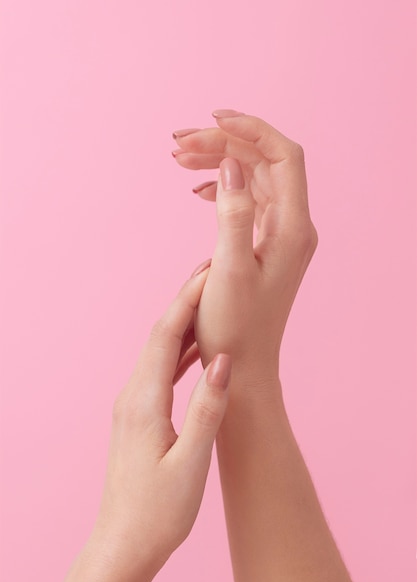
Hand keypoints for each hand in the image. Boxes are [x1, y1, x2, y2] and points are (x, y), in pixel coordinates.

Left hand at [93, 263, 231, 571]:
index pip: (166, 335)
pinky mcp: (138, 415)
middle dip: (186, 301)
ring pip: (159, 351)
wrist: (124, 543)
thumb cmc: (159, 511)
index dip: (188, 300)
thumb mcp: (191, 463)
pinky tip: (199, 352)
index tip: (211, 272)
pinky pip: (160, 371)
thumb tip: (223, 361)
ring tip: (212, 303)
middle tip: (215, 274)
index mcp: (144, 401)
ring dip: (184, 325)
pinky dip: (180, 353)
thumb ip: (207, 410)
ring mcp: (132, 404)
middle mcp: (132, 395)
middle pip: (159, 334)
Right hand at [173, 111, 317, 382]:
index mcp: (293, 228)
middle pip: (263, 163)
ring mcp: (280, 236)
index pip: (283, 156)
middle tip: (179, 143)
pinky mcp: (265, 246)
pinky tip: (198, 189)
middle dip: (223, 145)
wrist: (243, 365)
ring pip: (253, 180)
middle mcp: (293, 227)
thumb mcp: (229, 269)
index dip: (251, 129)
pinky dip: (222, 188)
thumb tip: (231, 163)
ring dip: (219, 163)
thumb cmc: (234, 327)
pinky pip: (248, 201)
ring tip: (179, 158)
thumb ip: (233, 213)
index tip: (211, 119)